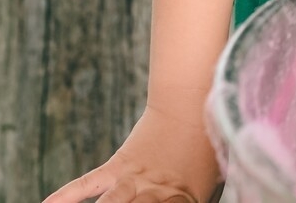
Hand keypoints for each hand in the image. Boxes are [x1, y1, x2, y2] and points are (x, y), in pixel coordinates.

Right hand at [43, 107, 220, 202]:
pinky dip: (67, 194)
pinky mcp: (119, 166)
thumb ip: (201, 195)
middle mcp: (157, 192)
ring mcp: (135, 179)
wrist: (190, 102)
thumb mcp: (218, 173)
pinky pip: (89, 183)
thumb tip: (228, 190)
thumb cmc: (209, 139)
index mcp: (186, 197)